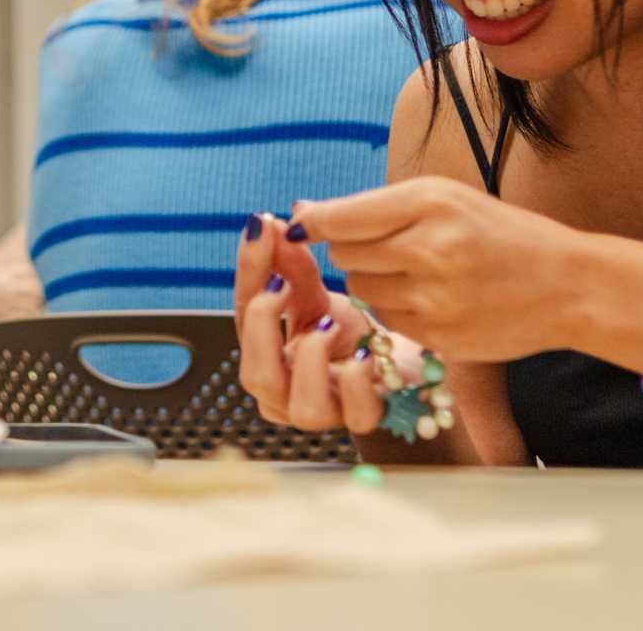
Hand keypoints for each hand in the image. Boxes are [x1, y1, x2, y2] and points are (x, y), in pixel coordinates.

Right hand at [233, 213, 389, 432]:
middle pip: (256, 376)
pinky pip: (357, 413)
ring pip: (303, 406)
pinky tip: (367, 353)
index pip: (242, 316)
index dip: (249, 272)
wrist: (400, 362)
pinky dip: (359, 380)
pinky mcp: (365, 418)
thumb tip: (270, 224)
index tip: (262, 228)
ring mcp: (326, 412)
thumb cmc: (349, 333)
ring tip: (328, 326)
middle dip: (264, 326)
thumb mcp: (316, 296)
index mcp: (265, 356)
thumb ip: (290, 267)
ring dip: (312, 360)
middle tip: (282, 284)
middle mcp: (286, 392)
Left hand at [291, 178, 588, 362]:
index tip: (300, 225)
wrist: (568, 286)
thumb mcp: (444, 198)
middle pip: (345, 255)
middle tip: (391, 245)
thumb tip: (303, 215)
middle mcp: (431, 249)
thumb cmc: (499, 233)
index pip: (341, 218)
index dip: (314, 223)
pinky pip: (387, 320)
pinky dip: (398, 309)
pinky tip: (433, 297)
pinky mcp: (440, 336)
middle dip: (356, 249)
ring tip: (418, 270)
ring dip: (376, 280)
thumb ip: (373, 206)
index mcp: (431, 202)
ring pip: (362, 289)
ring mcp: (436, 298)